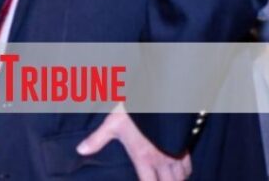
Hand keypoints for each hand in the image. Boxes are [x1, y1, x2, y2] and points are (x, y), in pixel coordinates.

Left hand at [77, 106, 191, 180]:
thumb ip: (97, 140)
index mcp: (143, 157)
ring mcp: (173, 153)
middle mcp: (161, 159)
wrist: (156, 96)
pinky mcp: (182, 145)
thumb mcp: (111, 124)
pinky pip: (188, 166)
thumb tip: (80, 150)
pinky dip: (184, 173)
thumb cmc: (132, 112)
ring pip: (180, 178)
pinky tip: (177, 172)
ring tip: (165, 180)